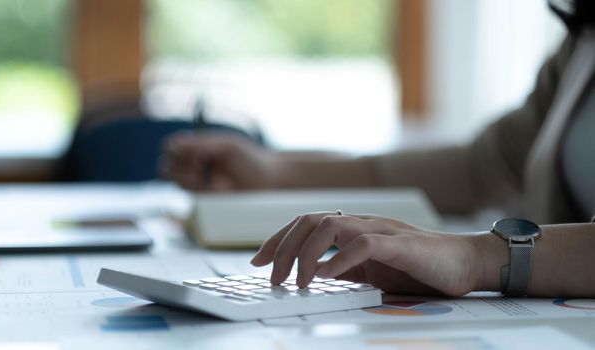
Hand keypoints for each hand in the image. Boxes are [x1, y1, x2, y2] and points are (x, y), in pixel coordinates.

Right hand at [161, 132, 278, 190]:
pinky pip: (195, 197)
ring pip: (179, 183)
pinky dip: (208, 193)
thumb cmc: (250, 159)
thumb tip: (174, 146)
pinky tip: (224, 190)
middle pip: (166, 167)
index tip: (192, 155)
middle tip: (198, 171)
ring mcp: (198, 182)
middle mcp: (193, 163)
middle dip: (180, 170)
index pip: (170, 147)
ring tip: (218, 182)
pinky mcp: (205, 199)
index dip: (174, 152)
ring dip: (194, 182)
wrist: (270, 181)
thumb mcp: (227, 147)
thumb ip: (201, 145)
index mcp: (197, 145)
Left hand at [250, 212, 485, 296]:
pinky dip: (341, 259)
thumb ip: (345, 270)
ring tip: (298, 281)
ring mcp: (381, 231)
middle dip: (283, 246)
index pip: (305, 224)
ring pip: (331, 225)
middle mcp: (363, 223)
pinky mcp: (402, 245)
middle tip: (271, 277)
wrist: (466, 264)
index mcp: (353, 229)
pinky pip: (365, 244)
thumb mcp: (372, 272)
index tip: (258, 261)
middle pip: (310, 220)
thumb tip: (314, 278)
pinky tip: (327, 277)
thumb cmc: (420, 268)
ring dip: (307, 253)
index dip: (278, 240)